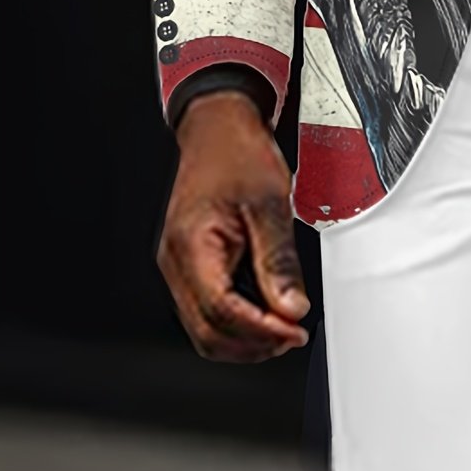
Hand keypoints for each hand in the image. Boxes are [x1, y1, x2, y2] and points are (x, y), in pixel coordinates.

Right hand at [158, 91, 311, 360]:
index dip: (261, 330)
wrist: (218, 127)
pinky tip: (264, 311)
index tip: (295, 332)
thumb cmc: (239, 154)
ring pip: (203, 327)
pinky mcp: (188, 263)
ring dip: (244, 337)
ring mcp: (178, 265)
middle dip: (252, 343)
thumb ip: (279, 261)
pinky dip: (236, 319)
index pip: (222, 311)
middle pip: (207, 331)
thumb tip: (291, 309)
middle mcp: (176, 262)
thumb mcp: (270, 203)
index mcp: (192, 246)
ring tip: (282, 328)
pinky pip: (206, 307)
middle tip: (292, 336)